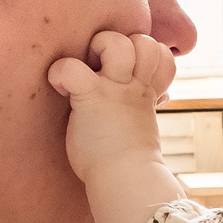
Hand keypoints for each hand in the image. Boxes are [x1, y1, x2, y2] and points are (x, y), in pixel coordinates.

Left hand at [47, 30, 175, 185]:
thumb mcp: (143, 122)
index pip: (161, 54)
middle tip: (105, 67)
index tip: (130, 73)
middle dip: (125, 43)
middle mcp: (134, 85)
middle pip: (144, 42)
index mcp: (146, 91)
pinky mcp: (90, 98)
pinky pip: (72, 69)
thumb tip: (159, 95)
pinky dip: (60, 72)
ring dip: (100, 47)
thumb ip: (145, 102)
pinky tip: (60, 85)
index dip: (148, 55)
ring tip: (89, 68)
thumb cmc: (128, 160)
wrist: (125, 181)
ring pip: (118, 44)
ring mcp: (114, 90)